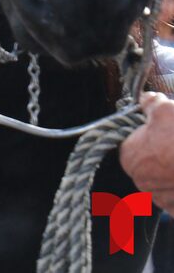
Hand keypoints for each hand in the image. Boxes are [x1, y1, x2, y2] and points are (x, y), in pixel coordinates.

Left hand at [119, 92, 173, 212]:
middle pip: (148, 164)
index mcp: (129, 158)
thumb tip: (147, 100)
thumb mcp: (163, 108)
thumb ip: (149, 103)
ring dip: (172, 173)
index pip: (132, 144)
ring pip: (164, 182)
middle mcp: (142, 183)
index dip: (146, 135)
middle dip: (161, 154)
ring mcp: (163, 200)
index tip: (159, 129)